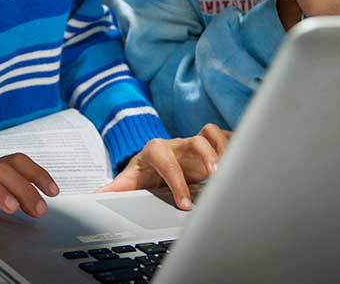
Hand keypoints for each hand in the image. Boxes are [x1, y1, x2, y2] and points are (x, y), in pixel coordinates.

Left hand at [98, 124, 230, 209]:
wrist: (157, 158)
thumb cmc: (146, 170)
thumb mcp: (132, 178)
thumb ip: (118, 186)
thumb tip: (97, 194)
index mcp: (156, 151)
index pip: (165, 161)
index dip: (176, 181)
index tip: (185, 204)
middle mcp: (177, 143)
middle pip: (192, 140)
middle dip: (204, 155)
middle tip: (214, 175)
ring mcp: (194, 142)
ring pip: (209, 134)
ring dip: (221, 149)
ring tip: (231, 168)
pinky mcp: (209, 144)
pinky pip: (224, 136)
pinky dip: (233, 144)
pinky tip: (242, 159)